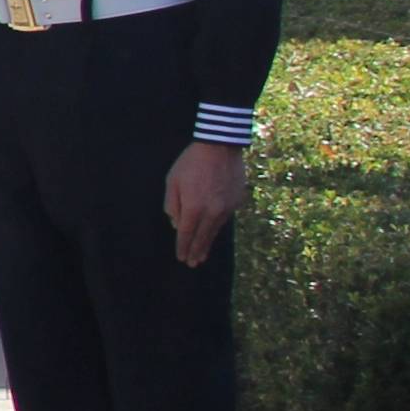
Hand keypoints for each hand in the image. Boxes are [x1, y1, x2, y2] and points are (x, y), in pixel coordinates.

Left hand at [166, 139, 249, 269]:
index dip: (183, 247)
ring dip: (208, 243)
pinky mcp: (237, 202)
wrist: (220, 147)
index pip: (186, 234)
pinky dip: (218, 227)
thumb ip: (172, 205)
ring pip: (215, 230)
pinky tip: (213, 232)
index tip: (181, 258)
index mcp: (193, 208)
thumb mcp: (172, 181)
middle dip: (196, 251)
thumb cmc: (191, 163)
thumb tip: (176, 224)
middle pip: (202, 237)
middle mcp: (212, 212)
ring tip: (203, 254)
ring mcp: (227, 208)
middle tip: (192, 264)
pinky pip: (225, 218)